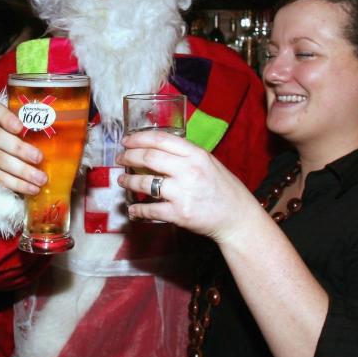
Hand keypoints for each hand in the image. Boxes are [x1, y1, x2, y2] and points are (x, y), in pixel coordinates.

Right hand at [0, 102, 46, 195]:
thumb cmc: (23, 131)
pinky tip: (32, 189)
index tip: (20, 127)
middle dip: (18, 149)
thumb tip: (66, 124)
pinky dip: (16, 184)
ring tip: (41, 179)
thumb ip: (39, 121)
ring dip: (21, 171)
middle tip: (39, 157)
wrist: (5, 147)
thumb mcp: (29, 122)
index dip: (6, 118)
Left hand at [116, 129, 258, 244]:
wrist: (237, 217)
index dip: (139, 138)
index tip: (126, 141)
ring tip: (123, 181)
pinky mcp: (179, 214)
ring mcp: (183, 193)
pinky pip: (150, 209)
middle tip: (121, 159)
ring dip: (128, 182)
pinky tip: (133, 208)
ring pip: (145, 183)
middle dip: (129, 157)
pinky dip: (137, 209)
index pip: (161, 139)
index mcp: (196, 154)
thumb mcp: (208, 162)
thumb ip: (185, 155)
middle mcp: (189, 171)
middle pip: (149, 158)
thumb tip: (155, 149)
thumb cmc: (223, 189)